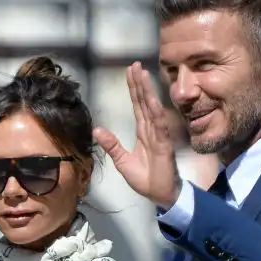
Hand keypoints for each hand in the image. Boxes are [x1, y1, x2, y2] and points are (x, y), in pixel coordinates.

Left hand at [94, 63, 181, 208]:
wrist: (161, 195)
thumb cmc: (146, 178)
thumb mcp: (122, 161)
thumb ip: (112, 145)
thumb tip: (97, 130)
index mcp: (143, 132)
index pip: (137, 106)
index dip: (133, 89)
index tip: (130, 72)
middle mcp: (152, 130)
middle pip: (143, 102)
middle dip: (139, 83)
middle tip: (135, 65)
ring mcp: (159, 136)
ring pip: (152, 109)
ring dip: (147, 92)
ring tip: (142, 75)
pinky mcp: (164, 146)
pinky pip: (160, 127)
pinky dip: (156, 113)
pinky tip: (152, 100)